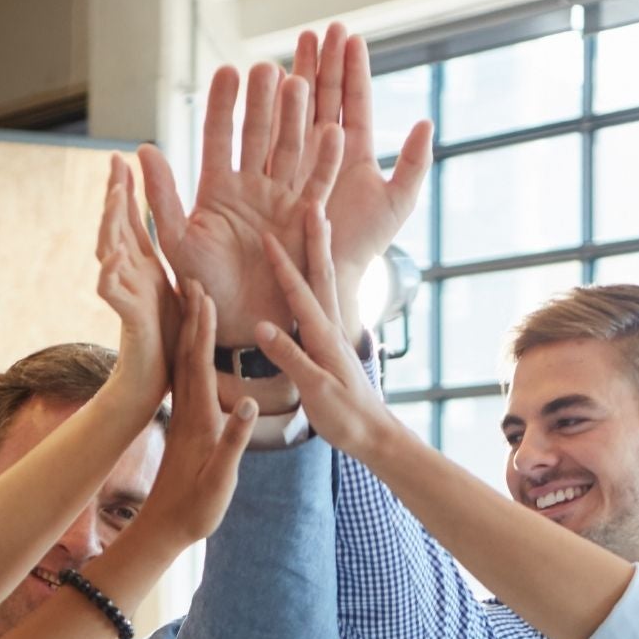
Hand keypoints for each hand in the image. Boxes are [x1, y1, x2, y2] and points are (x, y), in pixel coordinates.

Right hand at [93, 154, 177, 415]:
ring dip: (111, 223)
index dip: (125, 190)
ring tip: (116, 195)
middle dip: (116, 196)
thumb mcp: (175, 288)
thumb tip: (175, 231)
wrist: (157, 382)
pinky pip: (114, 294)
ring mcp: (126, 294)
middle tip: (116, 165)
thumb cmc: (168, 338)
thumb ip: (171, 259)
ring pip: (110, 252)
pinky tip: (112, 255)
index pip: (131, 220)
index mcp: (144, 266)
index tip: (121, 158)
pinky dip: (110, 275)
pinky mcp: (129, 318)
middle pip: (117, 227)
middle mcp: (130, 275)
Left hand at [130, 284, 256, 550]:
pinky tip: (190, 345)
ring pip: (183, 364)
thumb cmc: (197, 508)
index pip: (198, 364)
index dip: (201, 328)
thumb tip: (247, 404)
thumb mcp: (221, 479)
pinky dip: (188, 355)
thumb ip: (233, 441)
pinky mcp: (184, 425)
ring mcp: (182, 417)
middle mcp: (186, 412)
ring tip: (191, 301)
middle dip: (191, 316)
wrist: (166, 528)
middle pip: (187, 354)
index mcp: (198, 419)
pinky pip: (185, 379)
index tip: (204, 294)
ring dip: (188, 330)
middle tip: (192, 278)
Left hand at [138, 63, 326, 345]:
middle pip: (258, 134)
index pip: (219, 136)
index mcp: (217, 187)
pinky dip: (326, 162)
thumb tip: (143, 149)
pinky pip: (318, 186)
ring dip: (294, 119)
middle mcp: (251, 187)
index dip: (222, 105)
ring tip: (299, 83)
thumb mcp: (176, 240)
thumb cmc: (203, 287)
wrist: (240, 325)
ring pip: (289, 151)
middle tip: (267, 67)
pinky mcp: (306, 220)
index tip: (227, 71)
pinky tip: (334, 133)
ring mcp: (280, 200)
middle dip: (262, 102)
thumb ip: (162, 196)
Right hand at [252, 204, 402, 459]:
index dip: (283, 263)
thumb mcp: (315, 390)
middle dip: (315, 238)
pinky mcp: (334, 344)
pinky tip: (315, 272)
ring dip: (320, 251)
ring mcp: (334, 334)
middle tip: (312, 203)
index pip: (300, 292)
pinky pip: (324, 302)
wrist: (375, 435)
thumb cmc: (345, 418)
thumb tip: (264, 326)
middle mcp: (331, 327)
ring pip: (326, 283)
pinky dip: (318, 278)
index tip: (267, 234)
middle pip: (322, 273)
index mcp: (323, 336)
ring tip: (318, 223)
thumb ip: (290, 358)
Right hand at [296, 22, 432, 317]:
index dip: (353, 68)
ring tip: (298, 42)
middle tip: (321, 28)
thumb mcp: (398, 202)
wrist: (328, 276)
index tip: (350, 36)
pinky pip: (270, 133)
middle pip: (325, 95)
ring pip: (297, 108)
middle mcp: (325, 149)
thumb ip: (414, 163)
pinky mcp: (273, 171)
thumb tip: (425, 121)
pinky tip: (267, 80)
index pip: (354, 100)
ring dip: (298, 73)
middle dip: (323, 60)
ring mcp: (297, 157)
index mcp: (354, 150)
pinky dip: (269, 106)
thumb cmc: (365, 244)